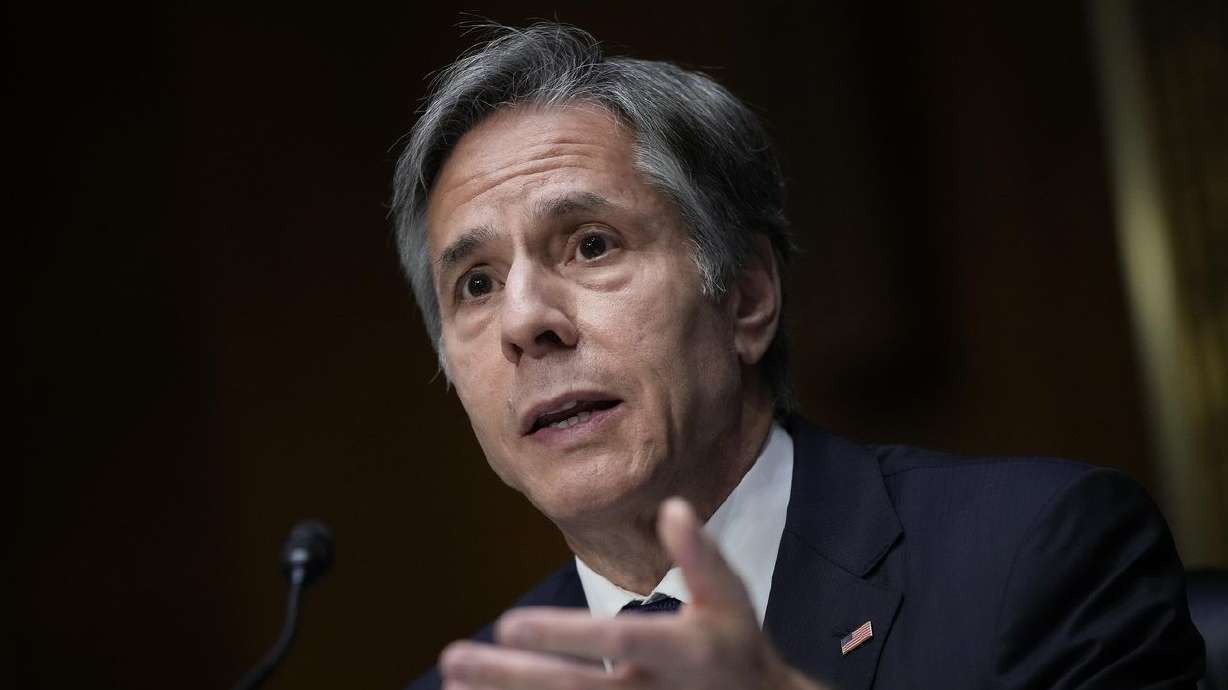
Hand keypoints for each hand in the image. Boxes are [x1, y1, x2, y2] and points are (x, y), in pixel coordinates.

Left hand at [438, 497, 827, 689]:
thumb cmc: (736, 648)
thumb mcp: (732, 600)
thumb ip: (703, 557)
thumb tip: (674, 507)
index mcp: (685, 651)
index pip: (617, 642)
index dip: (563, 635)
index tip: (509, 623)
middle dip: (510, 676)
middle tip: (455, 658)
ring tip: (451, 677)